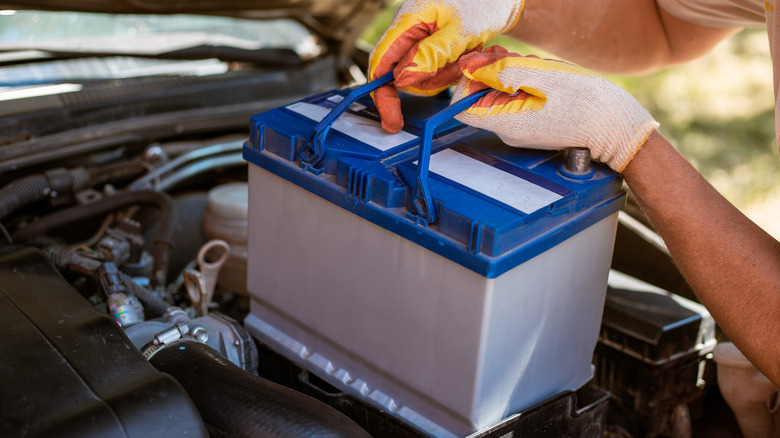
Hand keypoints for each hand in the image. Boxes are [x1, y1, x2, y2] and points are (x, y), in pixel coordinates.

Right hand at [368, 0, 523, 132]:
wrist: (496, 1)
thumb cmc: (480, 5)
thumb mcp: (460, 32)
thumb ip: (430, 55)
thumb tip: (401, 80)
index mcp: (405, 20)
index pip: (380, 62)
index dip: (382, 94)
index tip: (392, 119)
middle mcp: (404, 31)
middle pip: (399, 75)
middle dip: (429, 80)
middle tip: (456, 68)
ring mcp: (414, 40)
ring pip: (417, 78)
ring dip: (442, 76)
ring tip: (463, 55)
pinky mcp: (426, 49)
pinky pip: (429, 73)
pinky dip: (447, 72)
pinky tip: (461, 56)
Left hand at [452, 47, 658, 171]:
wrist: (616, 126)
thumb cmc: (588, 102)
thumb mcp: (545, 77)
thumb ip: (505, 72)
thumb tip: (473, 67)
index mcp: (507, 122)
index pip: (462, 105)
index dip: (468, 81)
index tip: (488, 65)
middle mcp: (507, 131)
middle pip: (480, 98)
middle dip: (495, 74)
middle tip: (522, 63)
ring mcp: (519, 130)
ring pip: (499, 97)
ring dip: (513, 77)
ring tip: (541, 73)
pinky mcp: (530, 125)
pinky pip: (516, 102)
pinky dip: (525, 86)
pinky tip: (546, 82)